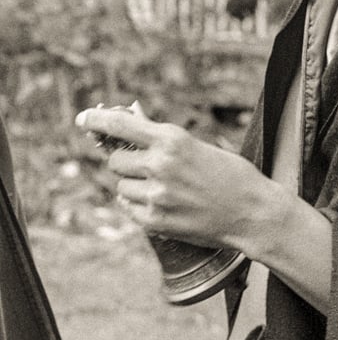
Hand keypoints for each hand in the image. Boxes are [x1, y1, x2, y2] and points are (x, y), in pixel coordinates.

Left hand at [75, 105, 280, 259]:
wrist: (251, 212)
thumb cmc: (229, 174)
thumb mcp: (196, 146)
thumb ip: (161, 138)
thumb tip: (131, 118)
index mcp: (172, 139)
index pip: (120, 124)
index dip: (97, 119)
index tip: (83, 118)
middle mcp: (161, 164)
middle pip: (116, 160)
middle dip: (127, 162)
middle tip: (148, 167)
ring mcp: (157, 195)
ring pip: (120, 186)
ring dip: (134, 186)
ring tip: (164, 189)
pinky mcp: (155, 221)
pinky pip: (129, 208)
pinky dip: (139, 205)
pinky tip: (164, 204)